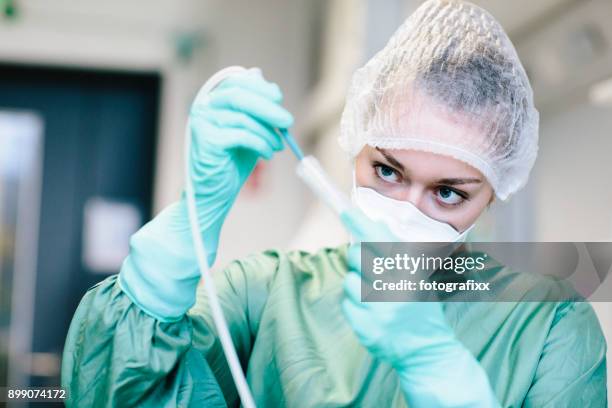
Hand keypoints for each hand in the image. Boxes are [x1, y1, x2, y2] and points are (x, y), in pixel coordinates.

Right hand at [189, 68, 292, 264]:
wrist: (216, 194)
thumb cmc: (233, 162)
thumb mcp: (250, 129)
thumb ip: (255, 106)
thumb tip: (261, 76)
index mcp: (214, 101)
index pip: (237, 82)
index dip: (260, 87)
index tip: (278, 97)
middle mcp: (204, 108)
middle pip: (240, 96)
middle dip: (269, 108)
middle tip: (288, 121)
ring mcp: (202, 122)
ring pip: (243, 117)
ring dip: (267, 132)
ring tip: (278, 146)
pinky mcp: (206, 140)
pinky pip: (241, 135)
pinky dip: (260, 143)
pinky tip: (267, 154)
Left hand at [339, 208, 498, 406]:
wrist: (427, 351)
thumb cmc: (420, 308)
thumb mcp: (417, 276)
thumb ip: (397, 252)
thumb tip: (375, 224)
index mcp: (410, 272)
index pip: (380, 241)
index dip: (360, 225)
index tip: (346, 212)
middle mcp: (395, 288)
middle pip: (357, 256)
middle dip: (357, 258)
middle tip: (369, 269)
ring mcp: (380, 311)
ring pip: (349, 281)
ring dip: (357, 286)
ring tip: (375, 298)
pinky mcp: (366, 328)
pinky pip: (346, 305)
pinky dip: (355, 307)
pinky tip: (372, 315)